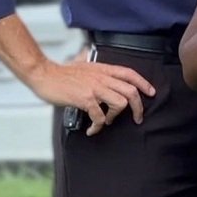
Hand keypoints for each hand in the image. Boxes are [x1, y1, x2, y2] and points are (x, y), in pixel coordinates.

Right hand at [28, 57, 155, 135]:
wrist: (45, 75)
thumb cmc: (63, 73)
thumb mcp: (86, 66)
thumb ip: (98, 72)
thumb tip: (106, 77)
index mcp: (104, 69)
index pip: (130, 73)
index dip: (143, 83)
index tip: (151, 93)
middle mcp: (102, 77)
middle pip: (131, 91)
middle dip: (138, 107)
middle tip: (137, 118)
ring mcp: (95, 88)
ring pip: (120, 103)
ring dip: (115, 117)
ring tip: (107, 121)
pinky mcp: (85, 99)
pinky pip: (100, 116)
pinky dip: (98, 126)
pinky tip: (92, 130)